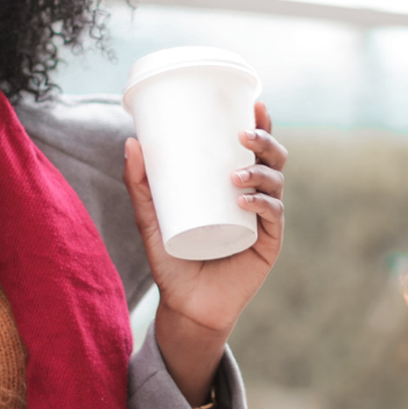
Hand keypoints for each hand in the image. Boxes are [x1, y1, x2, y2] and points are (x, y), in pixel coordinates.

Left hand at [124, 103, 287, 404]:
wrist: (185, 306)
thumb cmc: (172, 260)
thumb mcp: (151, 218)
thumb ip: (140, 184)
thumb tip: (131, 141)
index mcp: (235, 185)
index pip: (254, 148)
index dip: (261, 123)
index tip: (252, 102)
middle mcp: (255, 198)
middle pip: (274, 160)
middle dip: (265, 140)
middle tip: (242, 135)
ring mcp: (264, 222)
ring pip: (276, 184)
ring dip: (260, 172)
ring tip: (234, 174)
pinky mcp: (267, 246)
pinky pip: (272, 218)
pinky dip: (262, 205)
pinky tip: (246, 201)